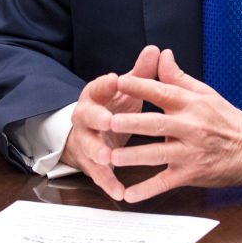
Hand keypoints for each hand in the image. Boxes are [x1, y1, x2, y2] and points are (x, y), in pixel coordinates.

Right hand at [61, 44, 160, 199]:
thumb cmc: (114, 105)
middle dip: (97, 118)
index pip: (98, 86)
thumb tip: (156, 49)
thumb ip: (141, 73)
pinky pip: (98, 174)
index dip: (105, 84)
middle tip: (109, 120)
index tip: (115, 80)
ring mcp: (85, 141)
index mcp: (95, 95)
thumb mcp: (126, 89)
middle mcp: (86, 117)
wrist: (92, 132)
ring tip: (109, 157)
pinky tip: (120, 192)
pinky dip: (108, 182)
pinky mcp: (90, 163)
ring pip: (88, 146)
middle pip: (87, 116)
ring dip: (98, 152)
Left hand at [108, 48, 241, 202]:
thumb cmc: (225, 119)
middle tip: (110, 121)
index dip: (141, 86)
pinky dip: (147, 190)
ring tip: (112, 157)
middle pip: (157, 124)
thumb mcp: (205, 94)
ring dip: (135, 156)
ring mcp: (189, 153)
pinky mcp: (190, 174)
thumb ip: (178, 77)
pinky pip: (165, 183)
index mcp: (192, 105)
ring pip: (158, 155)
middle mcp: (190, 128)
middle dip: (133, 123)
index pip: (163, 92)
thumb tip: (162, 54)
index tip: (120, 81)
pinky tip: (128, 195)